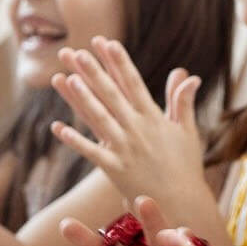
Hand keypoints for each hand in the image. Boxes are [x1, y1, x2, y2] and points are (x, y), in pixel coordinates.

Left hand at [49, 37, 212, 210]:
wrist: (181, 203)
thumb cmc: (185, 167)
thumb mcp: (187, 131)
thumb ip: (182, 101)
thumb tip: (188, 74)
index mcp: (154, 118)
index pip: (133, 83)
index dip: (119, 62)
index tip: (107, 42)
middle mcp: (138, 129)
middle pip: (112, 95)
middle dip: (95, 72)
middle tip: (78, 52)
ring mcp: (125, 149)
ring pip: (100, 118)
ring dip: (82, 99)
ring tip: (66, 79)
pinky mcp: (115, 169)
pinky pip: (91, 152)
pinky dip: (75, 140)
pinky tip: (57, 127)